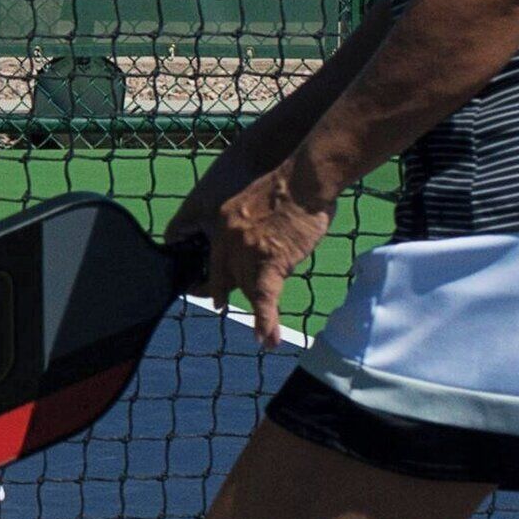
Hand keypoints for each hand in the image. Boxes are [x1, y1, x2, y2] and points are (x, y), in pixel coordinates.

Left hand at [198, 165, 334, 347]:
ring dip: (259, 316)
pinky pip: (265, 297)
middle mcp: (229, 238)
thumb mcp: (260, 198)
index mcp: (225, 220)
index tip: (214, 296)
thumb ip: (258, 219)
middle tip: (230, 310)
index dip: (215, 280)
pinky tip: (267, 338)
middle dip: (234, 293)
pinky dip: (266, 319)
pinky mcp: (270, 261)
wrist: (305, 178)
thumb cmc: (296, 183)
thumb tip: (271, 234)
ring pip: (249, 289)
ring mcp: (247, 251)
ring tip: (263, 339)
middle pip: (233, 275)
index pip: (216, 258)